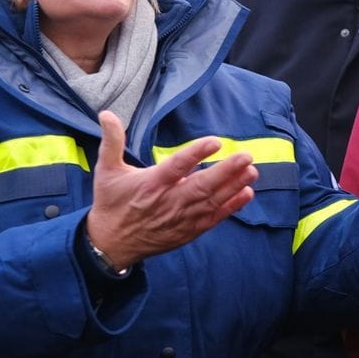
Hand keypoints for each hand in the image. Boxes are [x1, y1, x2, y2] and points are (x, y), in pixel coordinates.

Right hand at [86, 111, 257, 268]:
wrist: (112, 244)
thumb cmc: (111, 203)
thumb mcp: (106, 170)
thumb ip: (111, 141)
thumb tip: (106, 114)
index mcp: (151, 183)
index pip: (177, 166)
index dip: (196, 153)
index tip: (215, 141)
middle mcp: (169, 201)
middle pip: (202, 185)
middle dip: (226, 171)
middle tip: (245, 155)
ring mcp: (181, 218)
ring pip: (211, 201)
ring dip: (233, 186)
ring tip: (252, 171)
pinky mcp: (188, 231)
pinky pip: (213, 218)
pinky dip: (231, 207)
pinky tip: (246, 194)